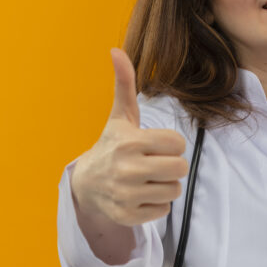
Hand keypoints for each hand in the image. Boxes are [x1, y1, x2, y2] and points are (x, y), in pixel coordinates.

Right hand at [70, 48, 187, 226]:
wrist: (86, 185)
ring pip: (174, 190)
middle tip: (155, 164)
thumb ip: (125, 84)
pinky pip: (164, 211)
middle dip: (172, 165)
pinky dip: (156, 205)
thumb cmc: (112, 146)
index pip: (177, 144)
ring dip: (165, 185)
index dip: (171, 145)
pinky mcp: (128, 216)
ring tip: (148, 179)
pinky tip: (140, 196)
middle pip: (180, 168)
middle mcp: (127, 169)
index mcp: (130, 142)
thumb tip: (116, 50)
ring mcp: (127, 194)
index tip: (155, 146)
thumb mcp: (120, 116)